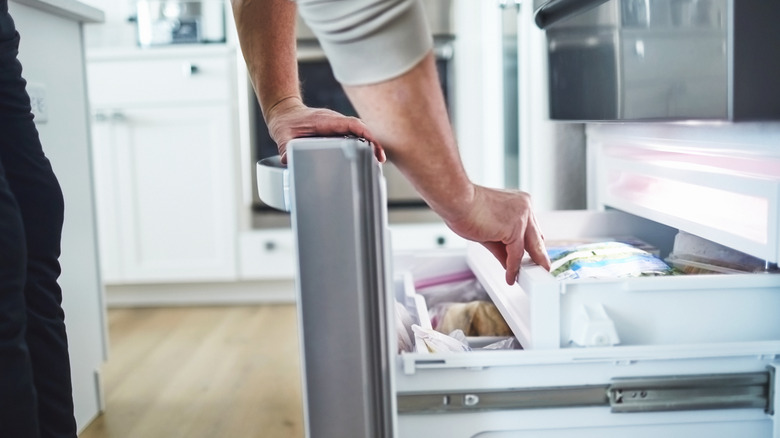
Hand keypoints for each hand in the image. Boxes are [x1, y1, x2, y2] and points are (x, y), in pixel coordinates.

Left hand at [265, 96, 384, 163]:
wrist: (284, 112)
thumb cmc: (286, 122)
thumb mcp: (282, 137)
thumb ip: (285, 149)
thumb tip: (288, 160)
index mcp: (325, 120)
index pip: (350, 124)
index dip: (364, 133)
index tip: (373, 144)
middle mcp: (334, 121)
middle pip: (360, 128)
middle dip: (372, 141)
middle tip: (380, 158)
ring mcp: (337, 125)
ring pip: (359, 132)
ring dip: (370, 143)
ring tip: (378, 160)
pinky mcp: (337, 130)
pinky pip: (354, 134)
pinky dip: (363, 144)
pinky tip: (367, 156)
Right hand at [443, 185, 550, 284]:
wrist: (457, 200)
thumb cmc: (465, 208)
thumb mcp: (488, 229)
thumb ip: (501, 246)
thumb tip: (508, 262)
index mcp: (519, 202)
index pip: (531, 228)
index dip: (532, 244)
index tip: (533, 256)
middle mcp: (524, 207)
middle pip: (536, 238)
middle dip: (538, 256)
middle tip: (541, 269)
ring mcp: (522, 217)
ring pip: (529, 247)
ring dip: (526, 265)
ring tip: (525, 278)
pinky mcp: (515, 229)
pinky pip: (516, 254)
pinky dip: (512, 267)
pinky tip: (510, 276)